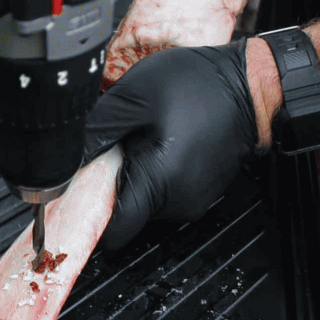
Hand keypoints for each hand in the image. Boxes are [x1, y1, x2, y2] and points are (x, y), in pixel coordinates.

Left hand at [83, 43, 263, 251]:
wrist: (253, 86)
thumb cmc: (200, 86)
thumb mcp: (134, 97)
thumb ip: (96, 132)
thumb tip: (67, 160)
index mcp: (158, 184)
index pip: (111, 233)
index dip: (89, 214)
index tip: (83, 190)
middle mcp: (178, 202)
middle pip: (127, 212)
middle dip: (116, 181)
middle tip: (126, 142)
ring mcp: (194, 199)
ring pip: (147, 200)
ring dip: (139, 173)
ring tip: (152, 136)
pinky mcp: (203, 190)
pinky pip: (167, 190)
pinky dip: (160, 170)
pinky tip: (169, 139)